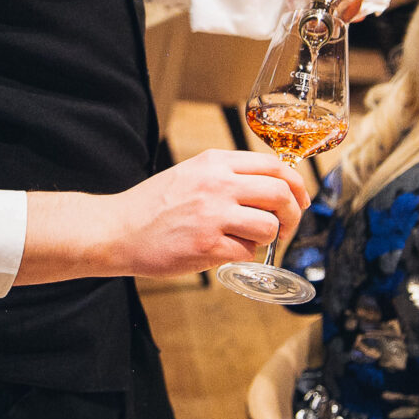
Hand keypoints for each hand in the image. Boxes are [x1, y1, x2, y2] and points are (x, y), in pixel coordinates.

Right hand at [111, 150, 309, 276]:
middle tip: (286, 227)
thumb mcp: (192, 173)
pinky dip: (244, 256)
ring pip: (269, 226)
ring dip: (267, 238)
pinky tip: (226, 252)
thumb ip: (228, 175)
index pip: (274, 165)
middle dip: (293, 214)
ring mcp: (212, 215)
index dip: (296, 184)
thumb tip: (272, 187)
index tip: (300, 199)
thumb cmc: (155, 205)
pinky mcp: (206, 246)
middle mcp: (216, 184)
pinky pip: (247, 253)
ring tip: (248, 241)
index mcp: (215, 162)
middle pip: (280, 193)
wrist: (118, 230)